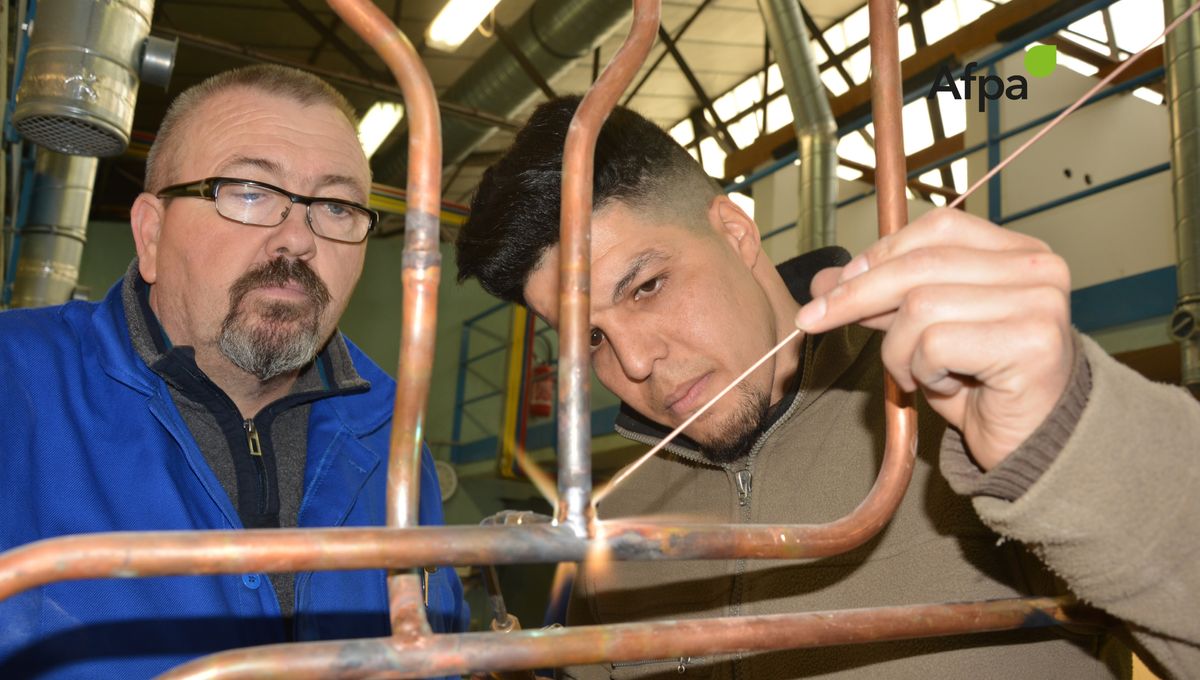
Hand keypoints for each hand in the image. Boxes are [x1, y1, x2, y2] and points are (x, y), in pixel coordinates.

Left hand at [794, 208, 1074, 470]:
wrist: (1034, 445)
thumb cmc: (981, 387)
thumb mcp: (924, 332)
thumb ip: (884, 299)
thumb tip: (823, 281)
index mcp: (1018, 251)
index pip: (937, 229)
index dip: (878, 253)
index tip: (833, 285)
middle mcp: (1038, 266)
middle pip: (920, 264)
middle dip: (854, 294)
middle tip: (813, 319)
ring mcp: (1039, 302)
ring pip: (921, 306)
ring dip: (899, 351)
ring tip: (919, 375)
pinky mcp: (1031, 341)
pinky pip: (935, 343)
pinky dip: (922, 371)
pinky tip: (947, 387)